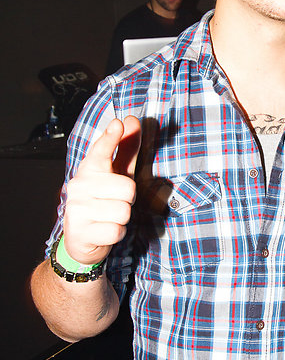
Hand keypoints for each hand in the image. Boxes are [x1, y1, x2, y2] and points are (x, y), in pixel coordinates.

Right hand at [63, 117, 141, 265]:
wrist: (81, 239)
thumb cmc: (103, 201)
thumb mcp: (117, 174)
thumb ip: (126, 149)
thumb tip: (132, 120)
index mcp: (89, 169)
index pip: (101, 151)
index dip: (110, 138)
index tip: (117, 125)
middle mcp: (79, 185)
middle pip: (127, 188)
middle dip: (128, 200)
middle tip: (115, 203)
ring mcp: (77, 208)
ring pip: (123, 211)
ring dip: (122, 218)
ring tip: (109, 217)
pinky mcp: (81, 232)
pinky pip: (116, 231)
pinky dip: (117, 234)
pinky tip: (105, 230)